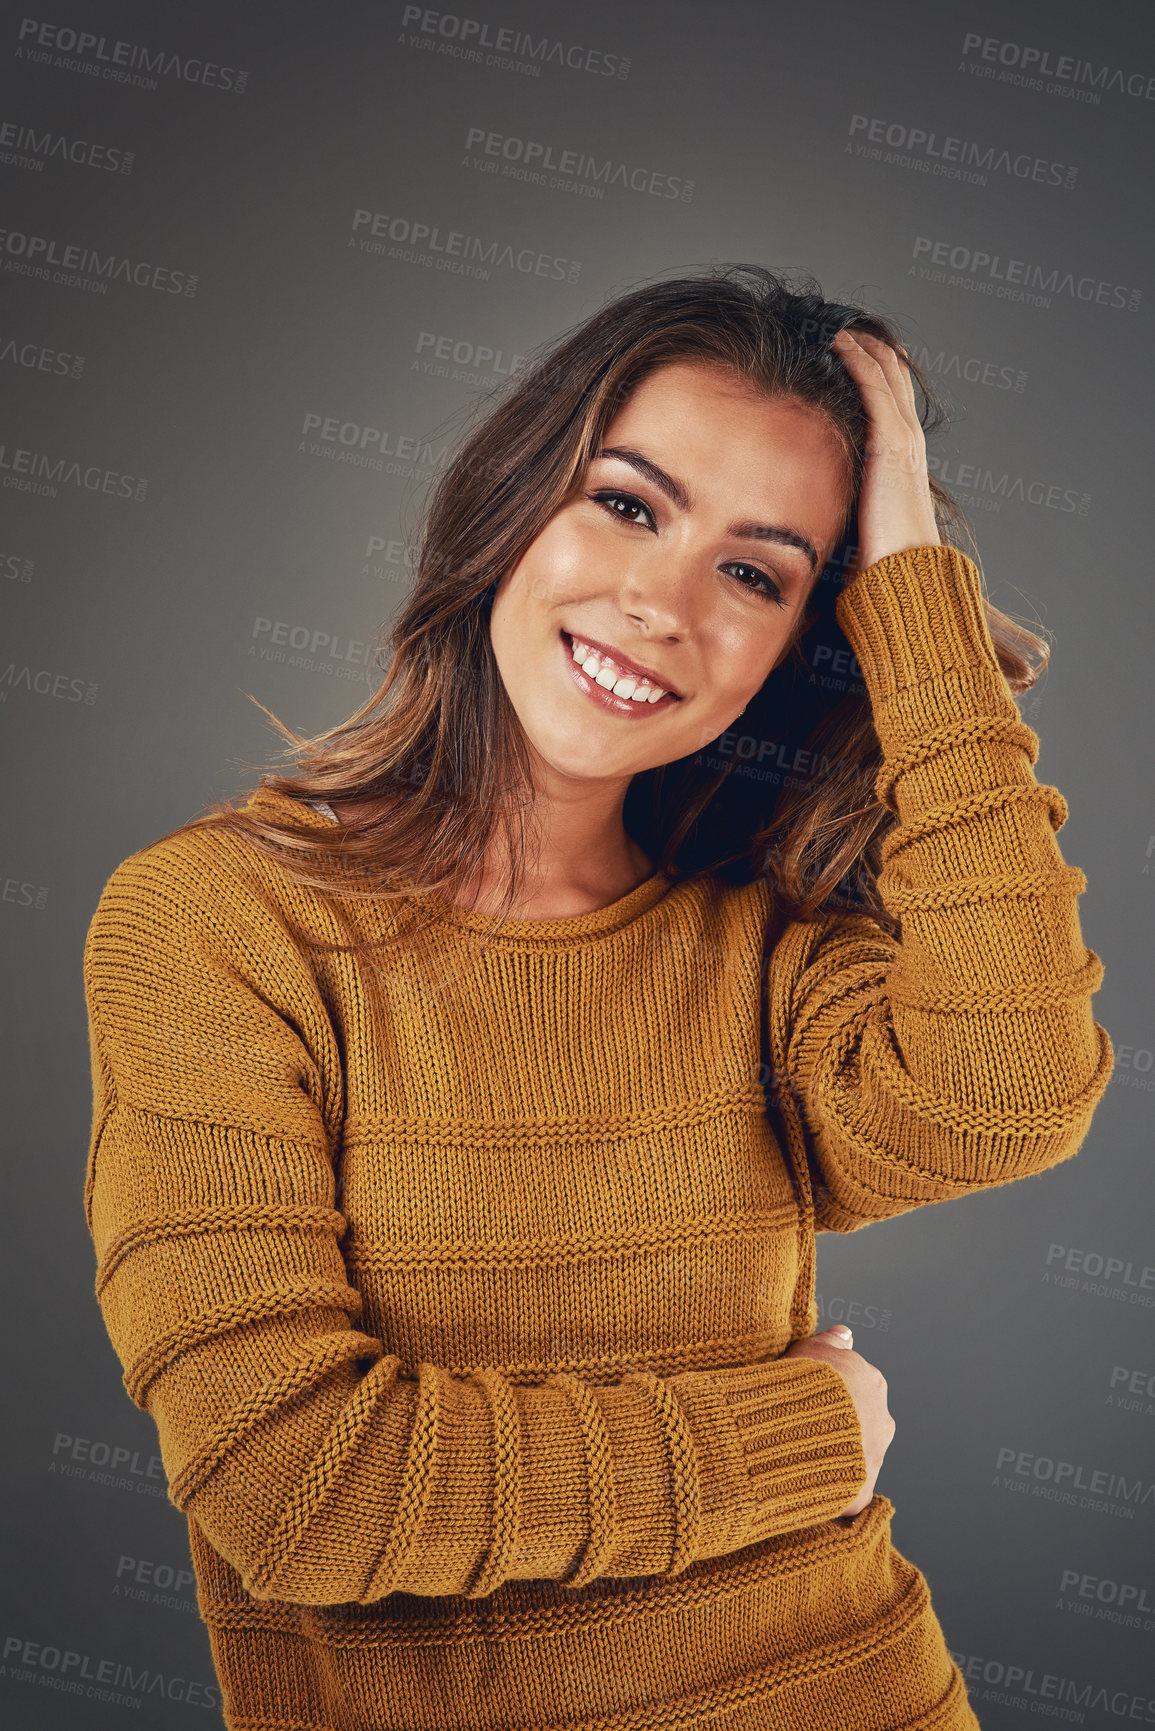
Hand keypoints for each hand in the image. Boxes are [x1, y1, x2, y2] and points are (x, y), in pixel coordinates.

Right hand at [783, 1325, 894, 1518]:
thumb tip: (846, 1333)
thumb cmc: (805, 1381)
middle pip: (859, 1422)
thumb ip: (832, 1340)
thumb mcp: (813, 1347)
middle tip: (804, 1426)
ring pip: (855, 1455)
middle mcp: (881, 1420)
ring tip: (801, 1454)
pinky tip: (807, 1481)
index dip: (829, 1392)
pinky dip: (831, 1487)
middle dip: (837, 1425)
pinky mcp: (860, 1489)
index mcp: (872, 1384)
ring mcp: (874, 1456)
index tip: (808, 1398)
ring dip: (834, 1455)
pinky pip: (845, 1489)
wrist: (801, 1424)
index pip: (855, 1388)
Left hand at [832, 327, 939, 576]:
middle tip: (834, 324)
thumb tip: (802, 494)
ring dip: (858, 343)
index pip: (888, 397)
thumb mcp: (854, 515)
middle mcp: (907, 439)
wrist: (901, 573)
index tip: (840, 349)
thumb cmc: (877, 557)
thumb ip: (838, 493)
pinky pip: (874, 385)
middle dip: (865, 346)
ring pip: (884, 370)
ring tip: (831, 322)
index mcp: (900, 457)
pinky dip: (857, 359)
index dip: (868, 369)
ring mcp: (902, 437)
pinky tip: (836, 341)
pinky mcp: (891, 442)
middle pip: (891, 373)